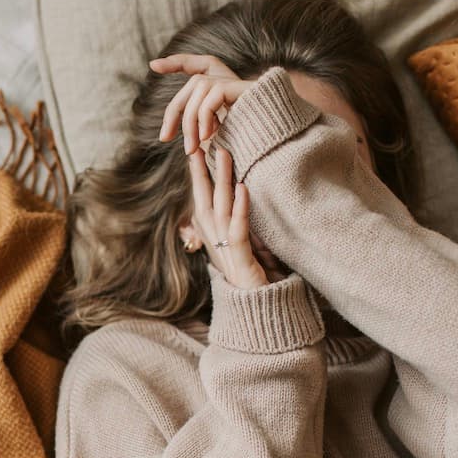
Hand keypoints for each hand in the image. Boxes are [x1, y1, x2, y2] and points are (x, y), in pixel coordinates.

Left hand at [149, 54, 254, 153]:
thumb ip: (197, 127)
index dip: (176, 62)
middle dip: (173, 111)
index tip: (154, 66)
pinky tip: (207, 137)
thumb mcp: (216, 135)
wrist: (278, 140)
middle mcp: (227, 77)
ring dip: (190, 122)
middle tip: (164, 139)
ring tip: (191, 148)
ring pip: (198, 88)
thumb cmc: (248, 142)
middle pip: (192, 82)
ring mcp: (234, 80)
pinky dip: (204, 117)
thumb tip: (167, 133)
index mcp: (221, 85)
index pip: (195, 65)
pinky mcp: (240, 86)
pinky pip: (212, 96)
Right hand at [189, 147, 268, 289]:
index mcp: (212, 240)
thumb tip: (244, 200)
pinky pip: (238, 231)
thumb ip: (242, 228)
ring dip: (221, 180)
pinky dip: (240, 209)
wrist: (260, 315)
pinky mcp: (240, 262)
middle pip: (205, 200)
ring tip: (224, 153)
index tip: (197, 151)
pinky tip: (243, 188)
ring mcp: (224, 253)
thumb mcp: (248, 250)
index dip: (198, 177)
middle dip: (204, 171)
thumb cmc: (257, 283)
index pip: (202, 202)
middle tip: (204, 142)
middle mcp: (214, 244)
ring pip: (219, 209)